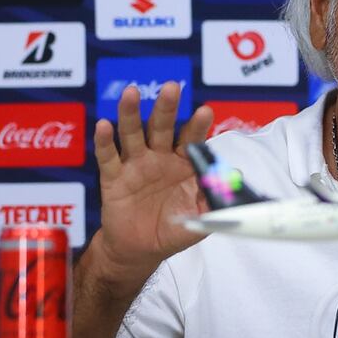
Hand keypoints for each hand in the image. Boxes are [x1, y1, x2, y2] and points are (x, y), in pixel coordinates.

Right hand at [91, 81, 212, 282]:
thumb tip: (233, 183)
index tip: (205, 111)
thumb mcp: (199, 219)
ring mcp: (136, 165)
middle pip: (162, 127)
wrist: (141, 250)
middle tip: (172, 88)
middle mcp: (160, 157)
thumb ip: (215, 202)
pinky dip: (105, 142)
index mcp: (184, 163)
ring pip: (133, 134)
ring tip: (131, 93)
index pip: (192, 139)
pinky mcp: (113, 178)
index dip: (198, 126)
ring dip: (131, 114)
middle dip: (166, 108)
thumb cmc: (173, 228)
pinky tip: (104, 125)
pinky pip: (108, 157)